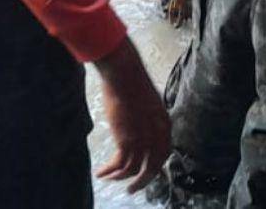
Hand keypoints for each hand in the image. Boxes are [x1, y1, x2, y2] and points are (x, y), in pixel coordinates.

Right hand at [94, 37, 171, 193]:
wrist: (124, 74)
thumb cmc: (132, 83)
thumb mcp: (147, 103)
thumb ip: (148, 118)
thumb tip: (141, 127)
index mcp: (164, 123)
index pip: (164, 152)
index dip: (155, 164)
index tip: (145, 171)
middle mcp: (157, 133)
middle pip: (153, 166)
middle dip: (142, 180)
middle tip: (132, 190)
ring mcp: (143, 137)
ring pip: (135, 169)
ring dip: (120, 178)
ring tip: (109, 179)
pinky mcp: (127, 139)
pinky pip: (120, 165)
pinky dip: (110, 171)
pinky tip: (101, 172)